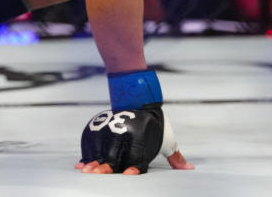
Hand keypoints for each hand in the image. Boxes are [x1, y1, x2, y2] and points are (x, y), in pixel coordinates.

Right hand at [75, 104, 193, 173]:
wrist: (138, 97)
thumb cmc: (155, 123)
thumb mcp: (167, 139)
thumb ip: (175, 157)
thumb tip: (190, 169)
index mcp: (143, 138)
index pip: (137, 156)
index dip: (133, 167)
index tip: (129, 175)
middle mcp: (126, 133)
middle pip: (114, 154)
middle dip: (105, 166)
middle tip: (96, 174)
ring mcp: (111, 128)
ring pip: (99, 147)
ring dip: (92, 160)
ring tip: (86, 170)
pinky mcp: (101, 125)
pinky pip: (90, 140)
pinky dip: (85, 152)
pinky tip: (82, 163)